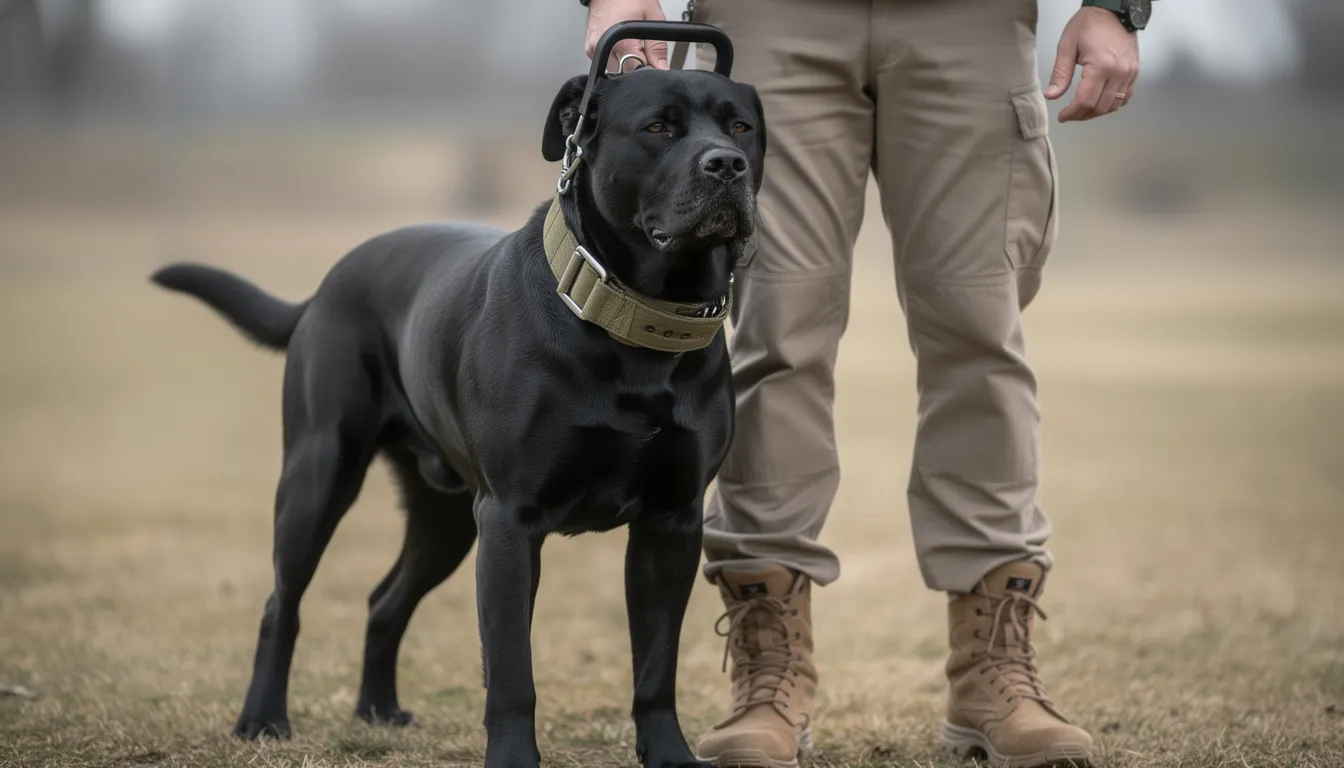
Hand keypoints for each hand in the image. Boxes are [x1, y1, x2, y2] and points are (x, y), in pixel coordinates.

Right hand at [585, 0, 669, 71]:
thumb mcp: (652, 17)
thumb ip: (658, 46)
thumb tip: (661, 67)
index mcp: (621, 43)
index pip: (637, 72)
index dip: (648, 69)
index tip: (651, 61)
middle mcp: (605, 48)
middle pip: (626, 73)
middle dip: (636, 63)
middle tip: (640, 45)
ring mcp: (594, 49)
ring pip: (615, 69)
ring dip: (624, 61)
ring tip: (628, 42)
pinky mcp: (589, 50)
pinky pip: (606, 62)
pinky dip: (614, 56)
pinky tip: (618, 43)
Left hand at [1045, 7, 1139, 121]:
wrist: (1114, 10)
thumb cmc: (1090, 24)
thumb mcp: (1067, 46)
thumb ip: (1060, 74)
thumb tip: (1052, 95)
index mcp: (1101, 66)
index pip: (1086, 101)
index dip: (1072, 113)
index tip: (1063, 117)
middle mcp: (1119, 72)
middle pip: (1100, 107)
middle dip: (1082, 115)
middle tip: (1070, 114)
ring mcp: (1129, 73)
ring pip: (1114, 105)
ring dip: (1097, 111)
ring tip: (1083, 110)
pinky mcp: (1135, 71)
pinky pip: (1126, 97)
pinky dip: (1112, 104)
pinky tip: (1100, 102)